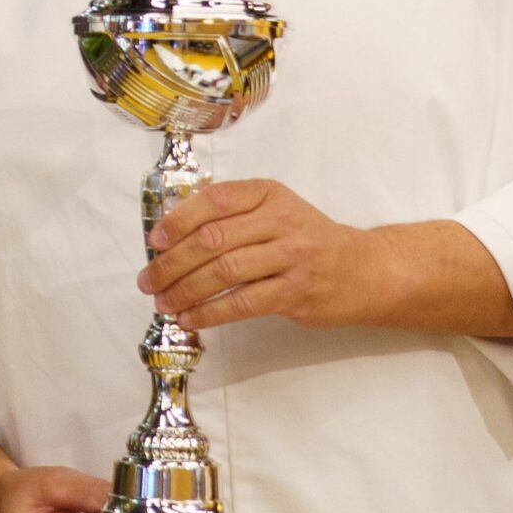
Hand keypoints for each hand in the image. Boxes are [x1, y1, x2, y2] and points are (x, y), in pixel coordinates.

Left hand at [140, 179, 389, 331]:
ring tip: (163, 301)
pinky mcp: (296, 292)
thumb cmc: (307, 239)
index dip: (179, 220)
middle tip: (148, 280)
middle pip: (213, 239)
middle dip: (172, 263)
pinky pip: (243, 303)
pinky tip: (190, 318)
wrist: (364, 269)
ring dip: (185, 290)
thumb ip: (231, 213)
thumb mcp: (275, 210)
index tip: (155, 241)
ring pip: (225, 272)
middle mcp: (282, 221)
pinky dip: (210, 312)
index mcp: (269, 194)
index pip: (216, 200)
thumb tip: (171, 230)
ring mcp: (292, 257)